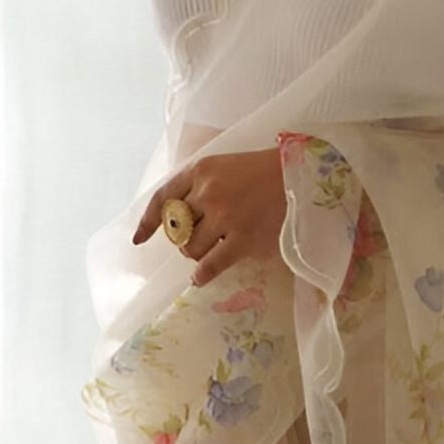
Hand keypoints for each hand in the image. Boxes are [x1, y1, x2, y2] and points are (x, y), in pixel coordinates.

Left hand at [131, 147, 288, 287]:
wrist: (304, 177)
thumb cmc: (266, 170)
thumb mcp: (227, 165)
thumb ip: (203, 184)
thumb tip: (179, 217)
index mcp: (202, 169)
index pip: (163, 197)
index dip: (149, 221)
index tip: (139, 239)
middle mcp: (208, 192)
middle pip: (176, 227)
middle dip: (182, 236)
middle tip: (197, 238)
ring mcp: (225, 216)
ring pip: (191, 248)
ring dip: (196, 253)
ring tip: (211, 249)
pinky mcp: (243, 239)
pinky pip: (211, 265)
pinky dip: (202, 274)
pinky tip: (201, 278)